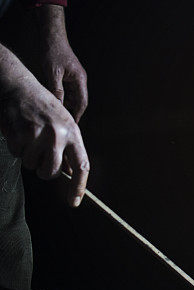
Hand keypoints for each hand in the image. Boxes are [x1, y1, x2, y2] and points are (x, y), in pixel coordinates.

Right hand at [0, 72, 88, 206]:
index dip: (78, 187)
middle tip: (41, 155)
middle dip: (44, 170)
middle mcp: (58, 135)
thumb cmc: (43, 108)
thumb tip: (69, 174)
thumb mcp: (63, 123)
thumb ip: (67, 147)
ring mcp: (37, 136)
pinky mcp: (18, 135)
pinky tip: (19, 131)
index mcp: (73, 133)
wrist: (18, 87)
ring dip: (29, 156)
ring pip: (32, 166)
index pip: (81, 166)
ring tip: (30, 136)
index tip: (74, 203)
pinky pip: (17, 155)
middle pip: (51, 172)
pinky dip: (16, 148)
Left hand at [35, 5, 87, 121]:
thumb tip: (59, 104)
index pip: (82, 101)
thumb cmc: (53, 52)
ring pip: (73, 96)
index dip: (78, 113)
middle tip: (63, 120)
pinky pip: (68, 90)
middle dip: (73, 110)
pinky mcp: (69, 76)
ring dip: (67, 103)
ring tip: (58, 112)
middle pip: (79, 100)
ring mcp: (75, 78)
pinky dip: (62, 96)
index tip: (73, 123)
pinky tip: (54, 100)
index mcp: (80, 80)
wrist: (52, 38)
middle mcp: (80, 80)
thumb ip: (57, 89)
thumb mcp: (52, 72)